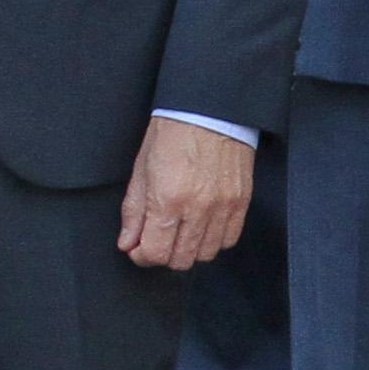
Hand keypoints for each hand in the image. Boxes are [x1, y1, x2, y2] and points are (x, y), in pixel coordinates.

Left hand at [118, 119, 255, 268]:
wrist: (209, 109)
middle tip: (157, 239)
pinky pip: (229, 239)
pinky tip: (202, 226)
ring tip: (180, 232)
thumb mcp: (141, 169)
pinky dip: (214, 239)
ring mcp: (222, 207)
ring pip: (205, 254)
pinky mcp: (241, 202)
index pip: (155, 253)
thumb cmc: (172, 132)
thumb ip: (133, 211)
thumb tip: (127, 242)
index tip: (138, 248)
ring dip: (189, 249)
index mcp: (167, 199)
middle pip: (180, 259)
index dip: (142, 256)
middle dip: (163, 254)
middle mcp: (197, 208)